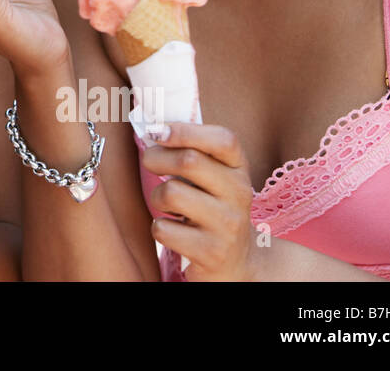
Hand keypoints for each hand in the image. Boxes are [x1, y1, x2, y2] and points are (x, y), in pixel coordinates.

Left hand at [140, 122, 261, 280]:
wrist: (237, 262)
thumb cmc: (213, 208)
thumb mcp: (214, 177)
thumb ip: (192, 151)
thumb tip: (153, 128)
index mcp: (239, 169)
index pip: (224, 139)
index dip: (185, 130)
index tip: (156, 131)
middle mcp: (239, 194)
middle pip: (189, 160)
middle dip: (157, 158)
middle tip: (150, 163)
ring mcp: (227, 225)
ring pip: (171, 193)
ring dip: (157, 197)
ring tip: (168, 206)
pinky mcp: (211, 253)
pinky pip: (163, 228)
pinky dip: (159, 228)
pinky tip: (175, 231)